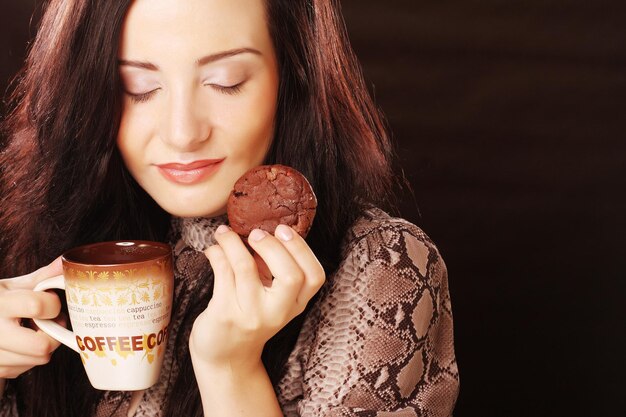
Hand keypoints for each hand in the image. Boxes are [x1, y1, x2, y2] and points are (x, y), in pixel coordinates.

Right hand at [0, 258, 63, 378]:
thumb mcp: (14, 286)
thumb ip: (43, 277)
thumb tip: (66, 262)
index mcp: (0, 304)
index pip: (37, 306)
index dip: (52, 304)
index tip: (50, 302)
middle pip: (42, 345)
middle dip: (53, 334)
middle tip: (48, 323)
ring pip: (39, 358)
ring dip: (43, 346)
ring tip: (33, 332)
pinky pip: (27, 368)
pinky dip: (31, 357)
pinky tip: (22, 344)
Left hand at [190, 224, 324, 371]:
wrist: (226, 356)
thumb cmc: (250, 316)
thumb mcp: (273, 298)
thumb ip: (275, 268)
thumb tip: (263, 226)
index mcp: (295, 305)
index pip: (315, 276)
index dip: (302, 249)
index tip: (283, 230)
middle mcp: (278, 312)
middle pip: (291, 276)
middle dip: (272, 246)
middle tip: (256, 233)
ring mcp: (251, 315)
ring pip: (246, 268)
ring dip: (233, 243)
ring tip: (225, 233)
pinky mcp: (225, 315)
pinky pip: (222, 273)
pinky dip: (217, 253)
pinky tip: (214, 249)